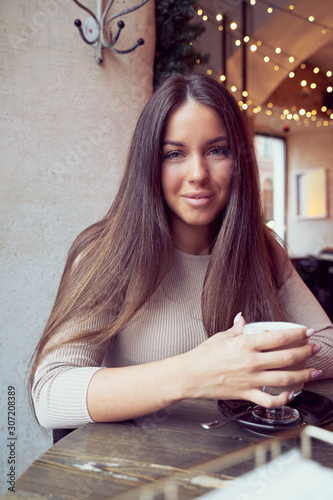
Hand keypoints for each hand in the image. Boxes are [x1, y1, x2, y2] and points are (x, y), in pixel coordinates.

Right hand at [181, 315, 321, 407]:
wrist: (189, 376)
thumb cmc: (202, 356)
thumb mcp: (220, 337)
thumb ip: (235, 328)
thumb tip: (242, 318)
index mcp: (245, 344)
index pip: (279, 337)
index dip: (298, 333)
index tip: (308, 331)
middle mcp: (251, 362)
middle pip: (287, 357)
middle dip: (306, 352)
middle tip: (316, 349)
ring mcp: (250, 379)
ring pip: (285, 378)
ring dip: (304, 375)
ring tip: (315, 371)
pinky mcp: (246, 394)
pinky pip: (270, 400)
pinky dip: (284, 399)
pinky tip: (292, 394)